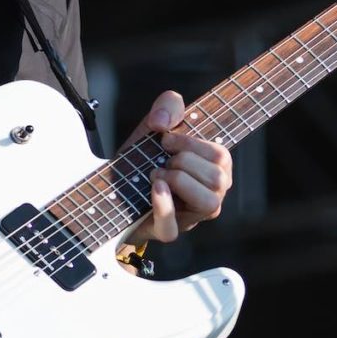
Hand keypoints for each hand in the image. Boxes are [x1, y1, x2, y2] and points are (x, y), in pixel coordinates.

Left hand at [128, 91, 231, 243]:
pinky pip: (172, 228)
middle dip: (185, 161)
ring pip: (209, 203)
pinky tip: (154, 188)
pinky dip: (163, 205)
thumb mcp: (157, 125)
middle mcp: (209, 195)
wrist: (114, 186)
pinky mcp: (165, 232)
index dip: (192, 143)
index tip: (166, 139)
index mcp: (213, 170)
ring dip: (179, 181)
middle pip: (218, 178)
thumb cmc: (145, 156)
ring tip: (156, 175)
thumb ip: (169, 105)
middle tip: (162, 161)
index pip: (222, 156)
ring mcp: (190, 218)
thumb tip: (163, 122)